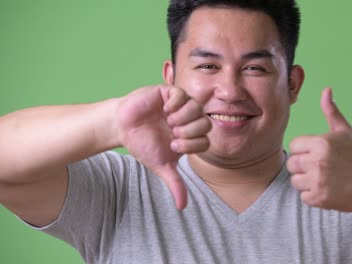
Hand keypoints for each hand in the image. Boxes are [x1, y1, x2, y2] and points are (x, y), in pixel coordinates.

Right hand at [117, 85, 210, 209]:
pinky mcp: (169, 93)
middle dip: (189, 131)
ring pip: (197, 107)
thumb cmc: (142, 145)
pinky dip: (175, 103)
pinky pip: (182, 94)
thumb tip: (182, 207)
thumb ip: (175, 183)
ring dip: (183, 117)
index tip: (174, 145)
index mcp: (190, 136)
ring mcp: (180, 105)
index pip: (206, 140)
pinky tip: (165, 109)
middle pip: (206, 123)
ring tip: (168, 121)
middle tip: (172, 133)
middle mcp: (188, 120)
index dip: (193, 144)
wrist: (121, 127)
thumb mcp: (160, 165)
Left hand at [287, 87, 351, 212]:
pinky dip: (312, 196)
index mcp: (321, 143)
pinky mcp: (319, 198)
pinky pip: (303, 196)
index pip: (295, 145)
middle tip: (320, 168)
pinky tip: (326, 190)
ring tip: (323, 179)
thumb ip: (331, 111)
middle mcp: (317, 161)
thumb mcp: (345, 132)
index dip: (304, 149)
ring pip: (295, 181)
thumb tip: (326, 90)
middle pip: (292, 163)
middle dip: (303, 166)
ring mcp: (318, 181)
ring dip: (306, 181)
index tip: (318, 153)